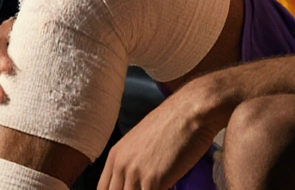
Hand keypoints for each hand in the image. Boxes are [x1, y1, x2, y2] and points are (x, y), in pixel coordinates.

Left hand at [98, 76, 238, 189]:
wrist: (190, 112)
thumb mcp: (142, 142)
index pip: (103, 189)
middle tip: (147, 189)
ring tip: (160, 187)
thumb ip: (134, 163)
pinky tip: (170, 188)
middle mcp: (121, 165)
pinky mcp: (152, 180)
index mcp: (115, 156)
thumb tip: (137, 182)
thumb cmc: (173, 125)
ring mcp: (135, 173)